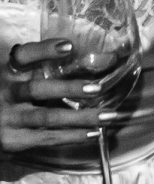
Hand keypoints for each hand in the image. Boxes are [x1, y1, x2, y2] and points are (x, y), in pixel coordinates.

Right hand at [1, 40, 120, 153]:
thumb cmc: (13, 93)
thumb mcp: (21, 73)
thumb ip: (45, 61)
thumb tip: (85, 51)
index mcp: (9, 71)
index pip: (23, 55)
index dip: (45, 50)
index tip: (69, 46)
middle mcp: (7, 93)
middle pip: (37, 89)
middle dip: (69, 88)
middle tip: (98, 88)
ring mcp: (7, 119)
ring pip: (47, 117)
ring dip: (80, 118)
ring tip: (107, 116)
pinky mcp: (11, 141)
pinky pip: (45, 139)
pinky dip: (70, 136)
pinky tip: (92, 133)